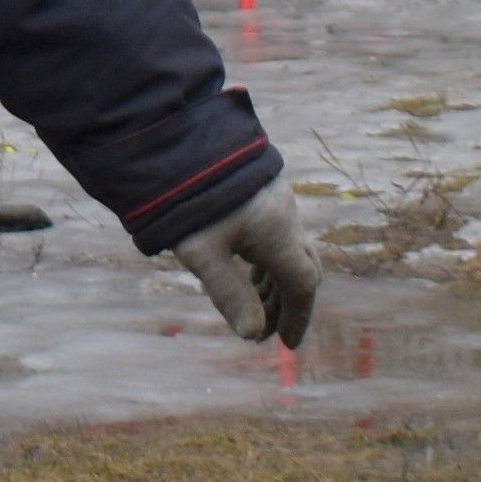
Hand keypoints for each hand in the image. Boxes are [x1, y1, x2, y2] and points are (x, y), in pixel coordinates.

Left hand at [168, 188, 319, 349]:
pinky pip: (277, 232)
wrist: (178, 137)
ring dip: (275, 280)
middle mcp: (286, 215)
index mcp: (279, 233)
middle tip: (267, 328)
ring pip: (289, 249)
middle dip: (288, 302)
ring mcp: (276, 199)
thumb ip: (229, 294)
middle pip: (302, 267)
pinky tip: (246, 265)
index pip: (302, 285)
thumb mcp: (203, 252)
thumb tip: (252, 336)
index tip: (286, 344)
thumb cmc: (188, 199)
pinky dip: (268, 257)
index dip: (297, 317)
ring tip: (254, 303)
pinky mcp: (262, 188)